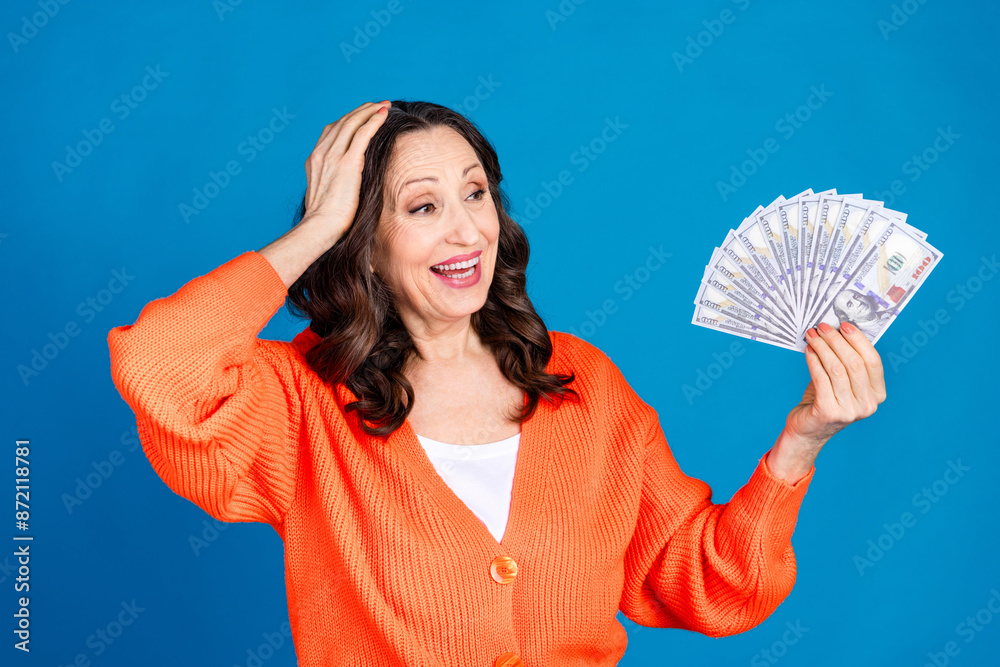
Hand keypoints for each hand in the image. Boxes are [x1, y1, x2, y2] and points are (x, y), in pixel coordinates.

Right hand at [302, 100, 391, 239]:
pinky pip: (362, 134)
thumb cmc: (325, 222)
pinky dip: (373, 121)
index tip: (362, 116)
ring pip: (352, 123)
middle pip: (342, 123)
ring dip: (369, 111)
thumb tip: (348, 188)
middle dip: (361, 111)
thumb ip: (335, 183)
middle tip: (377, 105)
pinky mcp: (347, 163)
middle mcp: (321, 153)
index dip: (349, 120)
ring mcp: (332, 157)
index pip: (332, 131)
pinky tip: (384, 115)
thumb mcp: (326, 196)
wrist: (320, 228)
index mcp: (315, 160)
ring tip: (384, 105)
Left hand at [786, 320, 887, 450]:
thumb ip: (846, 361)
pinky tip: (809, 351)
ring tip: (812, 336)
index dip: (859, 340)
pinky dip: (814, 360)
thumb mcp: (842, 381)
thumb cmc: (825, 400)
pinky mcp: (829, 412)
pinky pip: (821, 378)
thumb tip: (838, 330)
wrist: (808, 430)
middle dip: (837, 341)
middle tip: (823, 327)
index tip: (844, 325)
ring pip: (837, 369)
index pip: (873, 361)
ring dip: (823, 348)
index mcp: (877, 395)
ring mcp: (849, 410)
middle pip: (854, 363)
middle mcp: (867, 405)